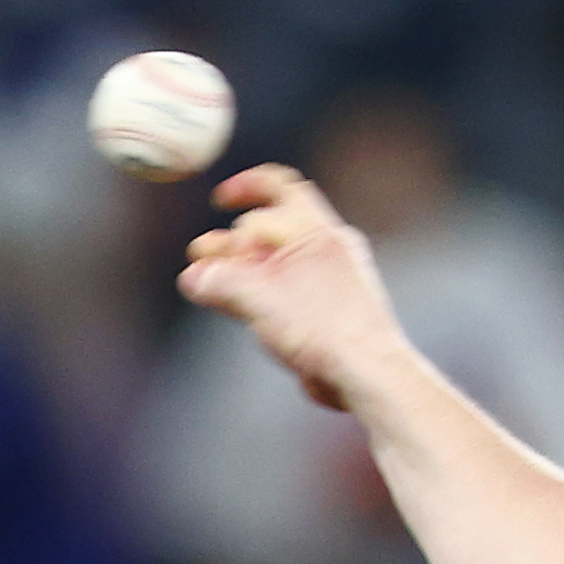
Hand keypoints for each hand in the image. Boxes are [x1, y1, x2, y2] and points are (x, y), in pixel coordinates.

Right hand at [178, 165, 407, 413]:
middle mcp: (330, 250)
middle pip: (274, 230)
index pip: (281, 188)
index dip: (247, 187)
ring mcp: (333, 282)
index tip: (221, 200)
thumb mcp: (259, 298)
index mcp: (319, 231)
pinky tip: (239, 308)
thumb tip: (193, 278)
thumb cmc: (325, 331)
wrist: (370, 377)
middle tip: (202, 254)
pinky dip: (262, 294)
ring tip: (211, 284)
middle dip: (233, 241)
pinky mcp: (332, 314)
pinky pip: (291, 293)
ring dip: (243, 270)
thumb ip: (221, 282)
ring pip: (280, 265)